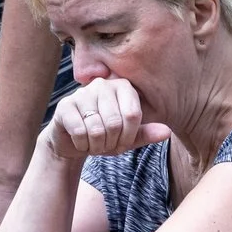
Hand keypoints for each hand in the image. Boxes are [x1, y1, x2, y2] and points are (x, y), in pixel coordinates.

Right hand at [46, 78, 170, 161]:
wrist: (72, 141)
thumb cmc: (104, 136)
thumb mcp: (127, 137)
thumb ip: (146, 133)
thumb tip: (166, 132)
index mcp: (123, 87)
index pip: (133, 115)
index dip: (129, 136)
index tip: (123, 142)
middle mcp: (102, 85)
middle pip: (114, 123)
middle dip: (111, 143)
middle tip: (106, 145)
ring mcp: (81, 93)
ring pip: (96, 129)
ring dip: (97, 146)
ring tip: (94, 144)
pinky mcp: (65, 106)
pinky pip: (80, 132)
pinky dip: (83, 145)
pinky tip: (81, 142)